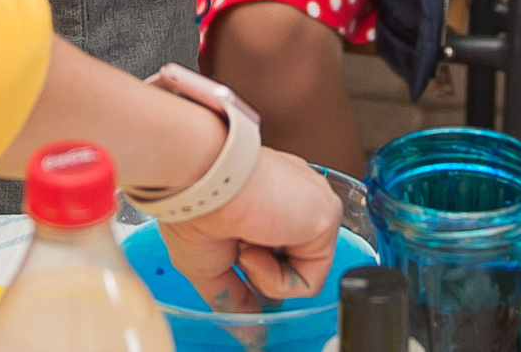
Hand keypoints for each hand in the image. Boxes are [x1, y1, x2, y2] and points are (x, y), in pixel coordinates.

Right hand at [159, 146, 341, 310]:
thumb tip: (249, 334)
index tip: (237, 267)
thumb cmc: (195, 208)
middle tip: (235, 253)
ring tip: (242, 244)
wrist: (200, 185)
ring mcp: (311, 206)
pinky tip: (254, 249)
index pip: (280, 243)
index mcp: (269, 195)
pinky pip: (309, 279)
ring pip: (301, 272)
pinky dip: (275, 278)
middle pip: (293, 259)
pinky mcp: (326, 217)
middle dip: (260, 271)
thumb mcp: (209, 265)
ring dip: (263, 272)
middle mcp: (294, 196)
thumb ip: (234, 298)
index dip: (258, 267)